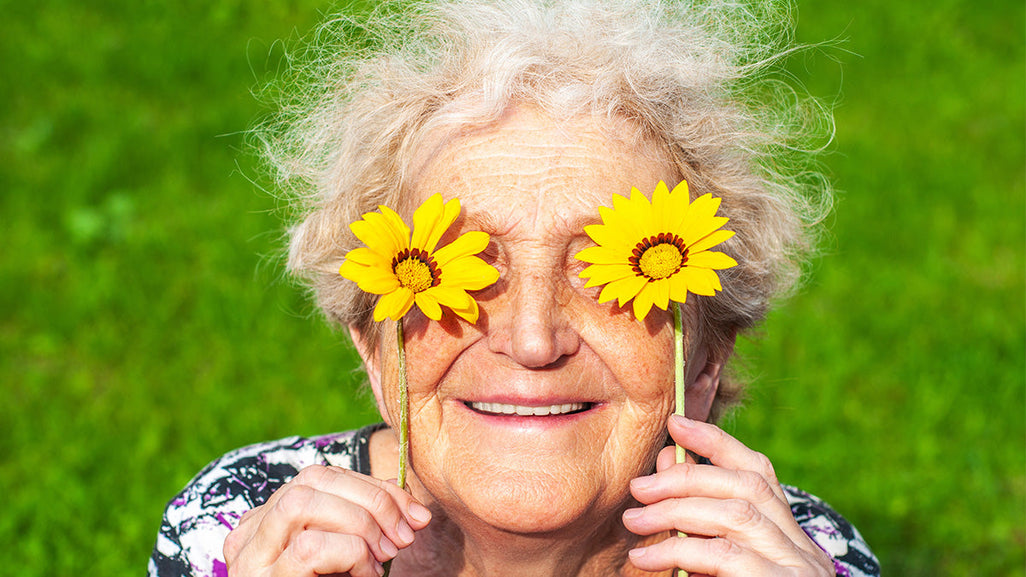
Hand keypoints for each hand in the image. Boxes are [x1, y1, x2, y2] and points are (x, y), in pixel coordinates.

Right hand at [223, 465, 431, 576]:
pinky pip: (310, 548)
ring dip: (359, 522)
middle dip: (371, 499)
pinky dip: (351, 554)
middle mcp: (252, 534)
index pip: (321, 477)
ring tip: (383, 554)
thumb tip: (409, 503)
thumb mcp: (349, 557)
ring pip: (302, 503)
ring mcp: (252, 558)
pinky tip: (366, 575)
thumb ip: (366, 525)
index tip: (412, 512)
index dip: (373, 486)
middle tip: (403, 534)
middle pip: (312, 479)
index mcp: (269, 521)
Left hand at [622, 415, 834, 575]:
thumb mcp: (722, 564)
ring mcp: (795, 569)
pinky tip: (647, 559)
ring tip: (634, 522)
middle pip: (745, 487)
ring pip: (737, 516)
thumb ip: (697, 523)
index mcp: (787, 534)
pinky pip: (727, 559)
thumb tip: (660, 469)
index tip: (678, 424)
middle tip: (638, 488)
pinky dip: (682, 552)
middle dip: (687, 478)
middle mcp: (799, 547)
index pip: (759, 471)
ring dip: (678, 511)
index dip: (719, 443)